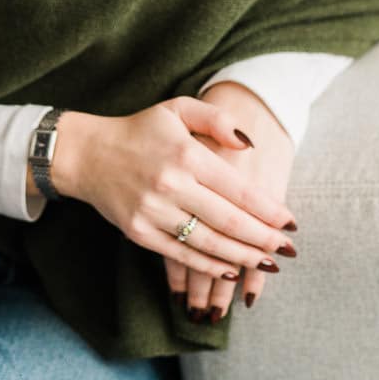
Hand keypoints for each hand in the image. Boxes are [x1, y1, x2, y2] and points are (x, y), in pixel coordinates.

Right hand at [164, 81, 296, 323]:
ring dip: (243, 258)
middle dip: (264, 239)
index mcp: (186, 154)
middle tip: (289, 250)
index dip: (269, 210)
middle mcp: (171, 185)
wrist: (87, 154)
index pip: (239, 189)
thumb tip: (250, 143)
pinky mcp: (140, 233)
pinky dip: (209, 266)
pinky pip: (182, 256)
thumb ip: (217, 119)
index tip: (291, 222)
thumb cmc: (140, 130)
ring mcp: (154, 212)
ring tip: (268, 263)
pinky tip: (230, 270)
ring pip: (209, 244)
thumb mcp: (178, 109)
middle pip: (229, 222)